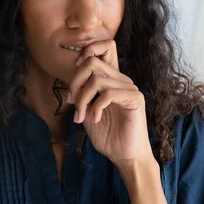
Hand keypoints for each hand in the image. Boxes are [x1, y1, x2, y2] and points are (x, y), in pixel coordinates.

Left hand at [66, 40, 153, 166]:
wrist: (125, 156)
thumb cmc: (108, 135)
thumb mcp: (87, 111)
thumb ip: (81, 95)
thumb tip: (69, 84)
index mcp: (112, 79)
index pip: (105, 48)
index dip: (85, 54)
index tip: (74, 80)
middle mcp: (121, 79)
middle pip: (92, 62)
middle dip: (75, 82)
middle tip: (71, 103)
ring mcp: (129, 87)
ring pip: (97, 79)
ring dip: (82, 99)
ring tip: (81, 116)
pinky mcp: (135, 99)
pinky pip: (108, 93)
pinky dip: (95, 107)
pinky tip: (95, 119)